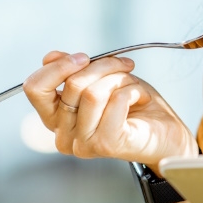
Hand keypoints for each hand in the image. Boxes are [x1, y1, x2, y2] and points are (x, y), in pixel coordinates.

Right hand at [22, 51, 196, 167]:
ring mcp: (83, 143)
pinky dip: (132, 90)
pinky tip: (140, 99)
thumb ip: (74, 71)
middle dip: (102, 66)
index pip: (35, 88)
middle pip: (71, 84)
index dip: (58, 66)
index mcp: (56, 119)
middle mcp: (63, 135)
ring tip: (134, 86)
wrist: (167, 135)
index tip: (85, 57)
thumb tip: (50, 57)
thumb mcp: (102, 80)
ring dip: (120, 78)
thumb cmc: (135, 108)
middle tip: (124, 65)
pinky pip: (115, 101)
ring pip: (93, 91)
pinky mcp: (106, 144)